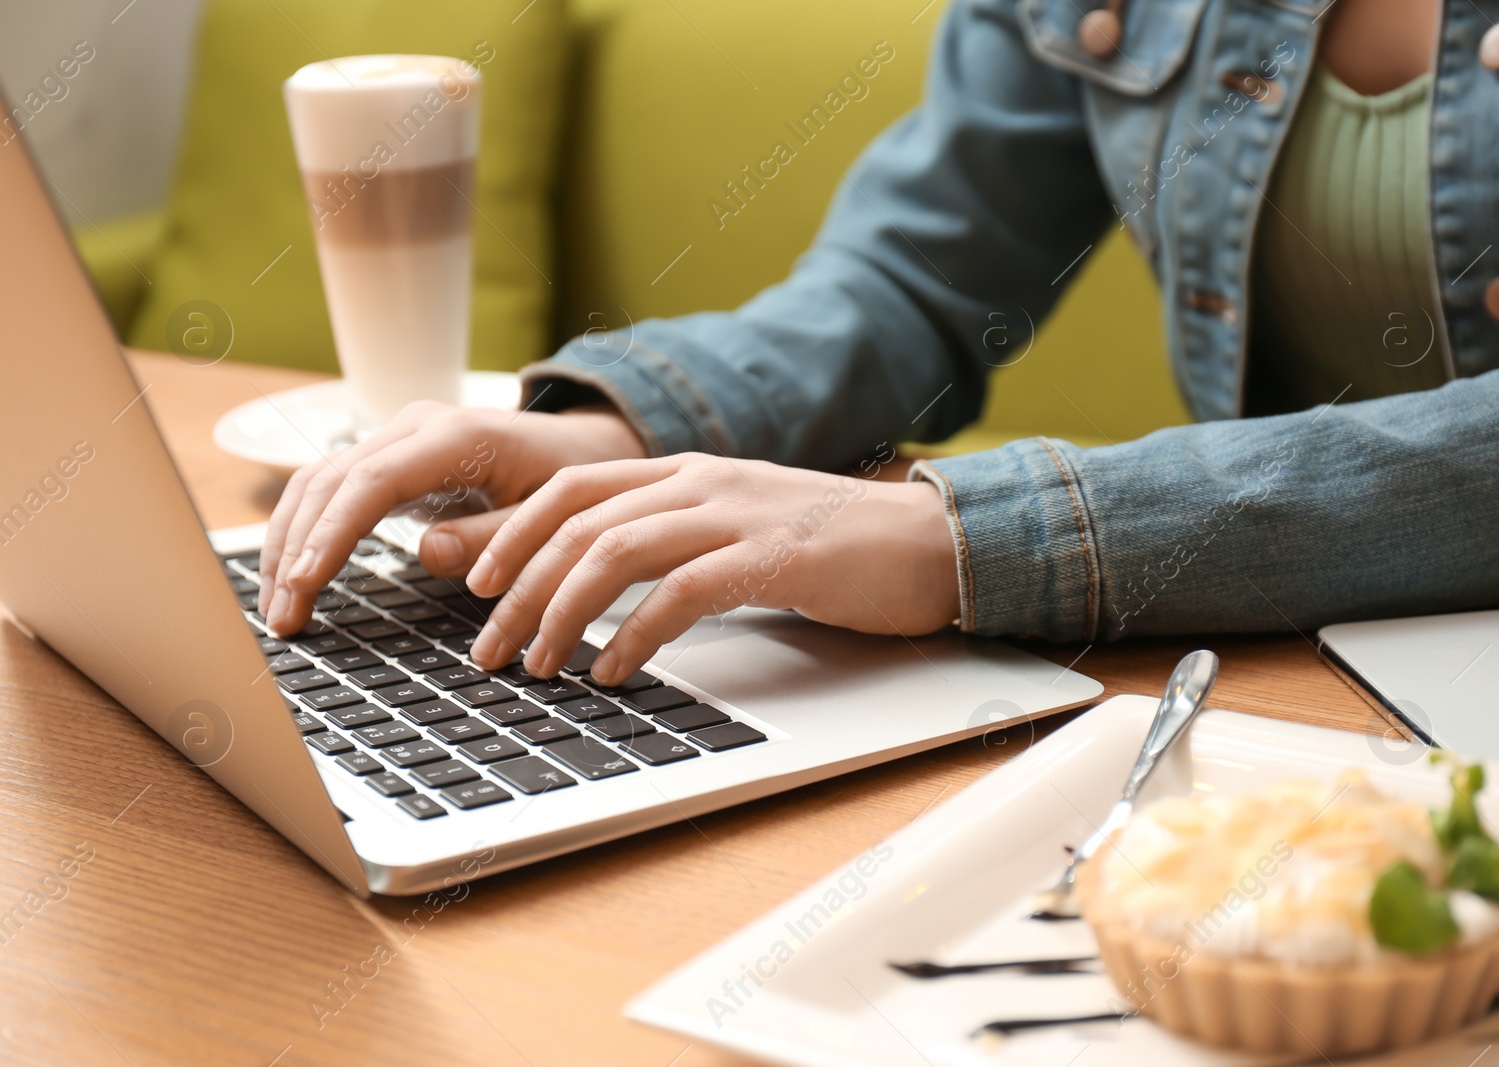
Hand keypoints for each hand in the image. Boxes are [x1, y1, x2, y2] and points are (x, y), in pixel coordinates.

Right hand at [259, 401, 645, 634]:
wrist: (579, 448)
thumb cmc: (572, 482)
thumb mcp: (552, 516)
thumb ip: (496, 536)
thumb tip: (427, 552)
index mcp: (458, 437)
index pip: (371, 482)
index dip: (331, 534)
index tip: (303, 584)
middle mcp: (417, 427)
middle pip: (329, 481)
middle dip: (295, 549)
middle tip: (283, 618)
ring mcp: (399, 438)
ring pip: (318, 482)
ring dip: (289, 543)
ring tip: (279, 609)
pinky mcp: (391, 458)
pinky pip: (333, 489)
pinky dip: (307, 531)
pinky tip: (294, 577)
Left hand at [447, 454, 960, 685]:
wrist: (930, 541)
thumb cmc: (830, 547)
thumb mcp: (732, 531)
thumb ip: (665, 543)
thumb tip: (589, 583)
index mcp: (685, 471)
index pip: (571, 488)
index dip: (510, 535)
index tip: (474, 589)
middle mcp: (701, 481)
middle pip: (578, 524)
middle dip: (518, 591)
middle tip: (488, 651)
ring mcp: (737, 513)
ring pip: (616, 553)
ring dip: (563, 615)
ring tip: (540, 667)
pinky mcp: (775, 556)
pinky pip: (682, 592)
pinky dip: (636, 636)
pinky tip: (616, 673)